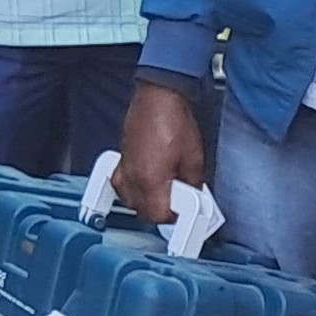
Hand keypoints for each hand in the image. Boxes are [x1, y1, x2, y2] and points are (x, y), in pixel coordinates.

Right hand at [113, 82, 211, 226]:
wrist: (158, 96)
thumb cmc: (174, 120)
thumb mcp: (194, 158)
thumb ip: (193, 182)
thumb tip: (192, 195)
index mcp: (151, 179)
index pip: (159, 215)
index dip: (175, 219)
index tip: (186, 214)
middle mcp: (132, 176)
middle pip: (142, 211)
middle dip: (160, 212)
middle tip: (178, 205)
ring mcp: (124, 167)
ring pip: (129, 199)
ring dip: (145, 202)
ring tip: (162, 194)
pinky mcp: (121, 157)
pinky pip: (120, 183)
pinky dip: (131, 188)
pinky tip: (144, 182)